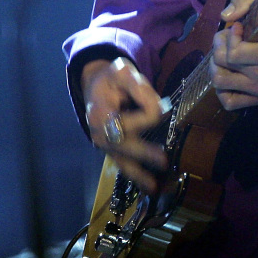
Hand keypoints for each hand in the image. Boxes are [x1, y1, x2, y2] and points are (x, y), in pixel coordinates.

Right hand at [82, 57, 168, 192]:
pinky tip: (149, 186)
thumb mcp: (122, 71)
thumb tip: (159, 108)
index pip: (132, 116)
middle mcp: (99, 132)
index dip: (150, 108)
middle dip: (143, 152)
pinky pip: (123, 165)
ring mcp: (104, 144)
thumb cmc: (111, 78)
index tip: (160, 103)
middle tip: (163, 160)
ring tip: (154, 185)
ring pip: (123, 161)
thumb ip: (139, 87)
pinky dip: (136, 176)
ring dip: (139, 173)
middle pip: (123, 144)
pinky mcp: (111, 150)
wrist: (95, 86)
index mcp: (100, 111)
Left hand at [210, 0, 257, 111]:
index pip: (233, 54)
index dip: (228, 36)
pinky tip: (229, 73)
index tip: (238, 27)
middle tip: (228, 38)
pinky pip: (228, 101)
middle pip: (222, 65)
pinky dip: (221, 89)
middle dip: (218, 46)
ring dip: (215, 66)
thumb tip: (225, 16)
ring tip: (225, 55)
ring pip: (220, 82)